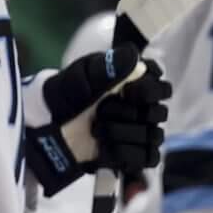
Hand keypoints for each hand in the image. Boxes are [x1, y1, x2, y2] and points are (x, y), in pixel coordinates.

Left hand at [21, 18, 171, 195]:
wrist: (49, 128)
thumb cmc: (66, 96)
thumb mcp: (82, 76)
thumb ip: (108, 66)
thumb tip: (135, 54)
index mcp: (135, 83)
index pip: (162, 85)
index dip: (149, 90)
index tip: (127, 91)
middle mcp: (143, 107)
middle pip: (159, 112)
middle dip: (126, 113)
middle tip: (101, 110)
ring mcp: (144, 132)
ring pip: (152, 136)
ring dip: (119, 133)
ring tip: (96, 129)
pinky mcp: (139, 156)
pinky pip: (148, 158)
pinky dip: (123, 153)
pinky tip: (104, 146)